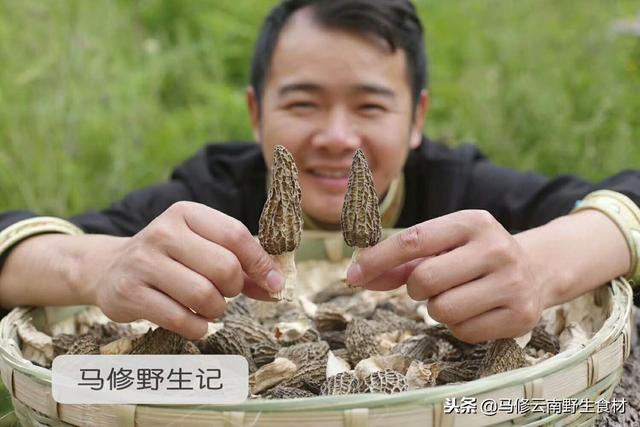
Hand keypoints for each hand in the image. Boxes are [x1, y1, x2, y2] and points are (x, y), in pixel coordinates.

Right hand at [84, 202, 282, 338]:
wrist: (112, 270)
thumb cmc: (173, 260)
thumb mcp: (204, 249)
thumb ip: (242, 264)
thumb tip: (277, 286)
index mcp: (187, 214)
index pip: (235, 235)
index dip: (261, 263)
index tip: (274, 284)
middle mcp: (163, 232)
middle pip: (224, 267)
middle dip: (234, 288)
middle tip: (225, 293)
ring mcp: (143, 262)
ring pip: (203, 295)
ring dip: (217, 310)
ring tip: (209, 307)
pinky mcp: (130, 293)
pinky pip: (181, 319)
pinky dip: (198, 327)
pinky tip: (195, 322)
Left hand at [346, 210, 543, 342]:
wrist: (535, 270)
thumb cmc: (472, 256)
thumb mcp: (442, 246)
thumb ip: (399, 260)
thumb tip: (356, 275)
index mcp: (472, 222)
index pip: (413, 240)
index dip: (377, 259)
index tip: (352, 275)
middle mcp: (496, 248)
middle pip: (423, 280)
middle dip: (416, 288)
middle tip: (432, 284)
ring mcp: (512, 283)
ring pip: (440, 310)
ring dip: (437, 308)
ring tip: (457, 296)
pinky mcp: (520, 316)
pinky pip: (462, 332)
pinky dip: (458, 326)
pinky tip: (476, 310)